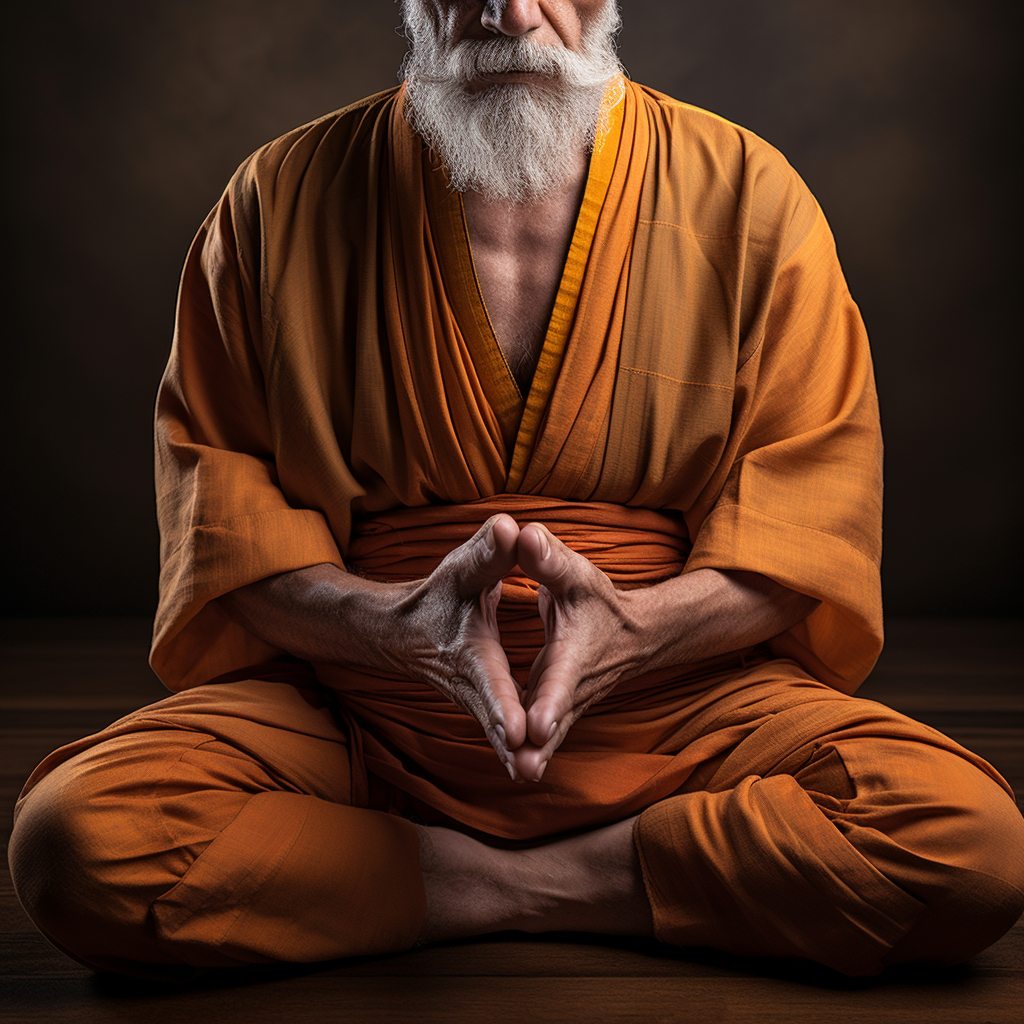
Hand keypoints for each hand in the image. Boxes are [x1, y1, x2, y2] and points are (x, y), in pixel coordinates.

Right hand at [386, 514, 527, 777]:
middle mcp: (471, 684)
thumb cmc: (435, 598)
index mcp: (470, 652)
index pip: (489, 680)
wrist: (402, 631)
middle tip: (531, 768)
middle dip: (511, 745)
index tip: (516, 730)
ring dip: (515, 756)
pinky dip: (513, 753)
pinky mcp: (484, 708)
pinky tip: (530, 770)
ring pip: (498, 735)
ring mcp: (476, 702)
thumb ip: (488, 552)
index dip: (502, 703)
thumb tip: (510, 527)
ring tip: (535, 775)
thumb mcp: (461, 570)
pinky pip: (500, 734)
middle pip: (494, 719)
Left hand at [510, 523, 648, 781]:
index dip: (551, 700)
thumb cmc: (602, 602)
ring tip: (518, 774)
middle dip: (541, 742)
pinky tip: (515, 770)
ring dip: (536, 755)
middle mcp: (573, 686)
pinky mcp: (559, 713)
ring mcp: (568, 705)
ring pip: (550, 736)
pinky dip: (533, 753)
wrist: (636, 634)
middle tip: (523, 766)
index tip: (537, 723)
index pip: (561, 678)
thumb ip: (546, 559)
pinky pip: (545, 737)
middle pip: (555, 718)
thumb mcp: (575, 575)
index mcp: (575, 653)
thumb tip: (522, 534)